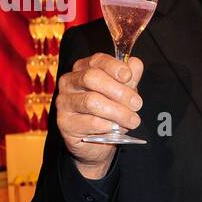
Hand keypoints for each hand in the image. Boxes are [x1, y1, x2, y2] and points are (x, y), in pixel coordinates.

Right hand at [56, 54, 144, 176]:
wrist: (95, 141)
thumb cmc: (108, 111)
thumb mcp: (122, 92)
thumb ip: (129, 78)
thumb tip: (135, 63)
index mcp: (83, 69)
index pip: (97, 60)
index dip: (114, 66)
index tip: (128, 76)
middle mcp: (69, 82)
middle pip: (92, 78)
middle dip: (119, 91)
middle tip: (137, 104)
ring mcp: (64, 102)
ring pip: (92, 101)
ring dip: (118, 112)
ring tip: (133, 121)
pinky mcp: (65, 122)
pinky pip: (90, 122)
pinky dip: (108, 126)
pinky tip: (117, 129)